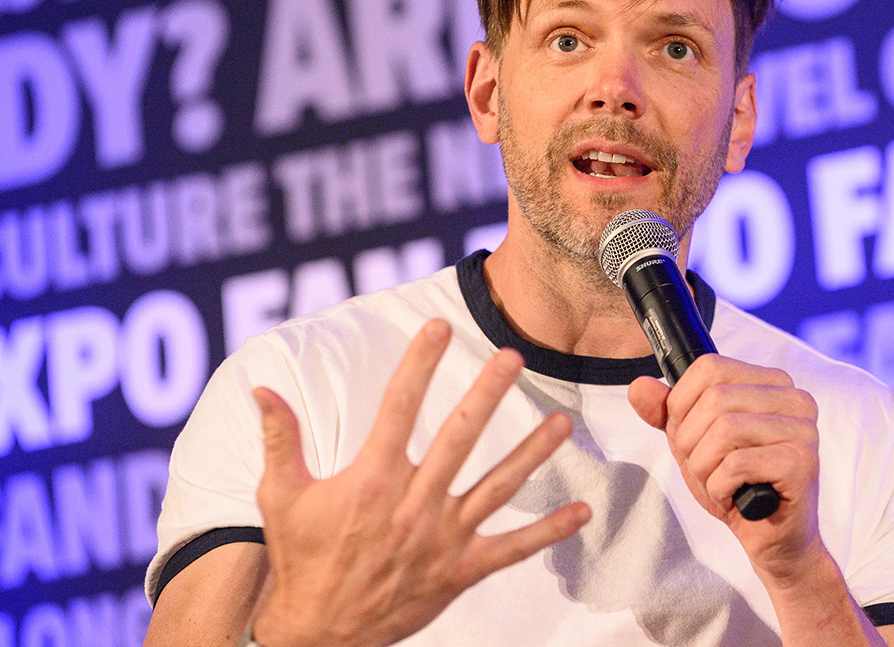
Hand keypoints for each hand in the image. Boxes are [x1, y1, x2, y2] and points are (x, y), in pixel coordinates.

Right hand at [250, 320, 590, 646]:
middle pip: (460, 436)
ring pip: (497, 485)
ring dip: (532, 452)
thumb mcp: (281, 496)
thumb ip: (278, 438)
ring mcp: (441, 537)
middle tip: (514, 357)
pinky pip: (513, 549)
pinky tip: (583, 511)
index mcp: (371, 478)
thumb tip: (262, 388)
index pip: (398, 406)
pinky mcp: (460, 570)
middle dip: (488, 393)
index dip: (419, 363)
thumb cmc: (301, 558)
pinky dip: (549, 531)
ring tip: (562, 423)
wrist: (317, 633)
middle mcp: (413, 502)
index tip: (438, 326)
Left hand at [627, 354, 823, 586]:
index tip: (692, 436)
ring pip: (725, 431)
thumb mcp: (693, 442)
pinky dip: (720, 487)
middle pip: (715, 399)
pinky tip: (735, 497)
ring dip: (705, 468)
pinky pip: (737, 463)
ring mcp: (804, 430)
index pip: (710, 367)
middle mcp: (795, 399)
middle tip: (706, 469)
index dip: (683, 404)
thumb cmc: (736, 485)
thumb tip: (638, 386)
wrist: (771, 540)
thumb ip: (666, 412)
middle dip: (692, 442)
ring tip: (720, 484)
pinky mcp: (802, 462)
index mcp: (772, 383)